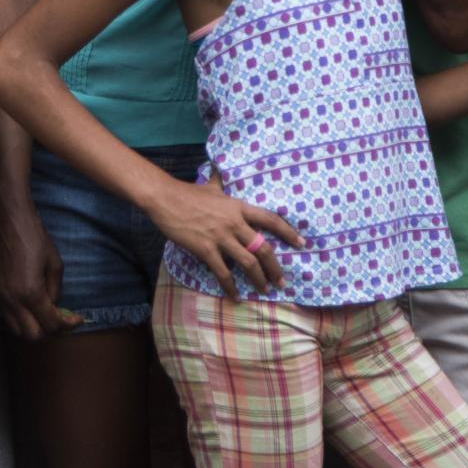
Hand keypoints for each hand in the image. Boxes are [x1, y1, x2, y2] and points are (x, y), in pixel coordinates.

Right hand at [0, 197, 79, 340]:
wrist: (8, 221)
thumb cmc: (36, 238)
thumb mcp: (55, 263)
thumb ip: (56, 290)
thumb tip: (54, 306)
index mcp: (31, 293)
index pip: (51, 325)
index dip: (68, 326)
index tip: (77, 319)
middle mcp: (12, 300)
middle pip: (32, 336)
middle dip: (49, 330)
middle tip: (59, 317)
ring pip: (16, 329)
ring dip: (31, 325)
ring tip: (42, 311)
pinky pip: (5, 314)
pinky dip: (18, 315)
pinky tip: (26, 301)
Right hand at [147, 178, 303, 299]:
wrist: (165, 198)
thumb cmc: (188, 192)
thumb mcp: (211, 185)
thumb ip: (221, 183)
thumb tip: (220, 171)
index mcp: (238, 207)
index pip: (270, 219)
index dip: (288, 232)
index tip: (301, 243)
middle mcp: (234, 222)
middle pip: (263, 248)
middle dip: (275, 267)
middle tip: (282, 281)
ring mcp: (220, 237)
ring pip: (248, 263)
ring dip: (259, 279)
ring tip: (265, 290)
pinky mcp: (205, 249)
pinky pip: (223, 273)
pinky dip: (230, 287)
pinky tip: (234, 296)